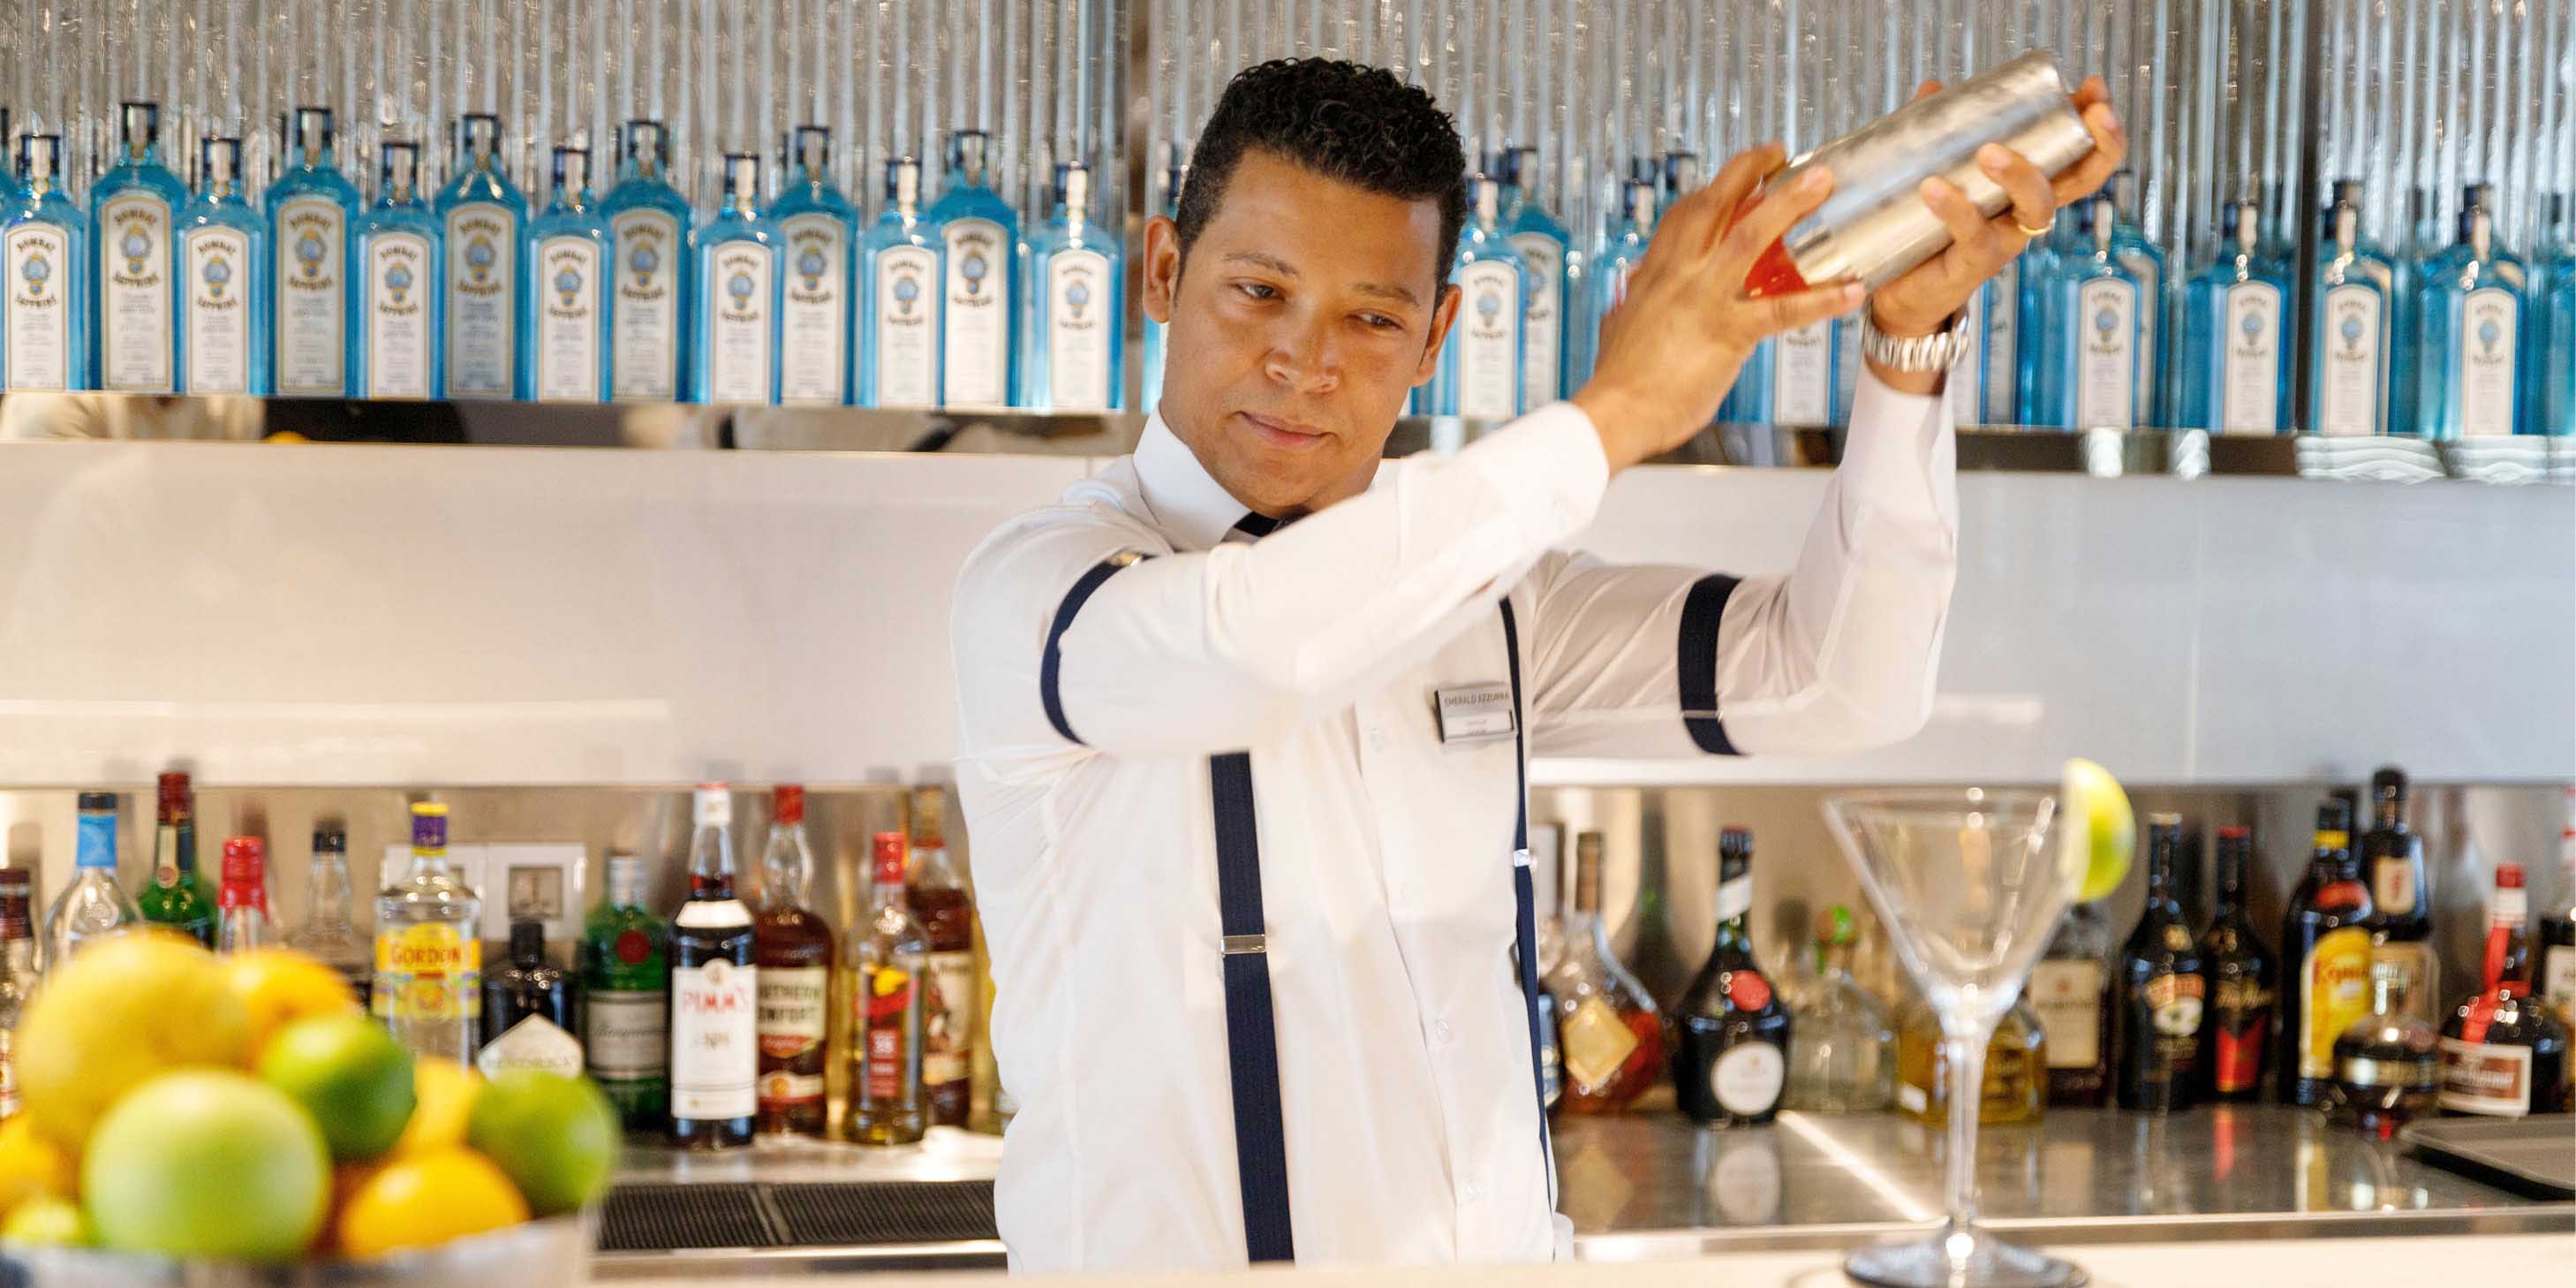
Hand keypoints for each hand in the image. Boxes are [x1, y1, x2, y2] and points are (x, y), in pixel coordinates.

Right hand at [1572, 143, 1866, 472]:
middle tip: (1780, 152)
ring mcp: (1706, 299)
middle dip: (1749, 169)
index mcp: (1655, 271)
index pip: (1684, 213)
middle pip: (1715, 202)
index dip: (1713, 188)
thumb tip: (1632, 296)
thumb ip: (1635, 303)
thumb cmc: (1618, 379)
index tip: (1736, 177)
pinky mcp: (1729, 333)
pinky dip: (1821, 299)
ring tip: (1823, 183)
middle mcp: (1681, 274)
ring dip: (1790, 205)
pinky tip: (1850, 290)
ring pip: (1751, 237)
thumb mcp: (1621, 325)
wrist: (1613, 412)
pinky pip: (1783, 311)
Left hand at [1867, 75, 2128, 343]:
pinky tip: (1934, 188)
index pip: (2075, 152)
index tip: (2094, 89)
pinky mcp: (1974, 264)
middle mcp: (2025, 213)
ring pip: (2037, 208)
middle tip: (2091, 111)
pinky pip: (1976, 237)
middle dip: (2097, 144)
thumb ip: (1937, 132)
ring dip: (2021, 175)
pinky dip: (1957, 210)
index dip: (2094, 124)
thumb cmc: (1925, 230)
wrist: (1900, 292)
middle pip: (2081, 181)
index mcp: (2026, 187)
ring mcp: (2005, 239)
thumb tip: (1933, 88)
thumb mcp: (1936, 171)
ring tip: (1990, 151)